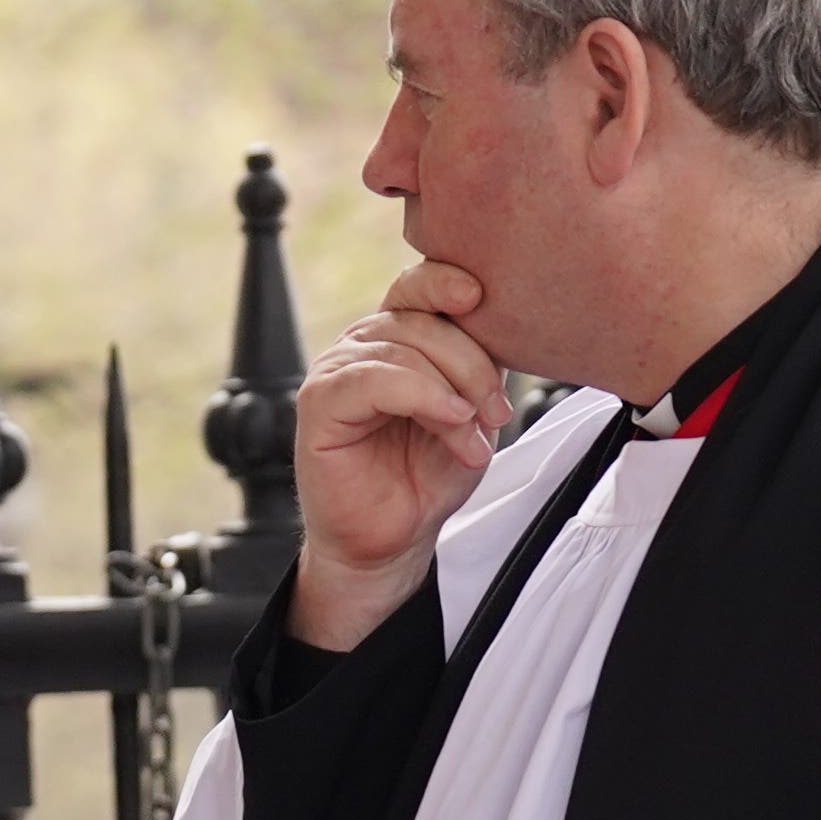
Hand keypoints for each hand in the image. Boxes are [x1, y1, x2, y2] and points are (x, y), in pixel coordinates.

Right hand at [294, 260, 506, 651]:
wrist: (393, 538)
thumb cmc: (426, 476)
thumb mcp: (470, 408)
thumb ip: (476, 364)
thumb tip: (501, 329)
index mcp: (397, 337)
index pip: (418, 285)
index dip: (447, 281)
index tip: (482, 297)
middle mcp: (363, 345)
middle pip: (422, 319)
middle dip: (471, 363)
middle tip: (496, 412)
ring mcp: (337, 371)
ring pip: (403, 348)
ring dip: (452, 389)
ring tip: (472, 434)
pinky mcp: (319, 402)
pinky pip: (372, 378)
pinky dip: (420, 396)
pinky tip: (448, 421)